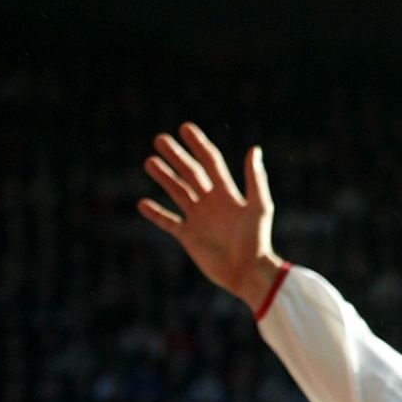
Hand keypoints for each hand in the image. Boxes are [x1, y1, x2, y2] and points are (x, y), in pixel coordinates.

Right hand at [137, 122, 284, 311]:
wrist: (249, 274)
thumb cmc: (257, 241)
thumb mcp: (259, 208)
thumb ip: (255, 180)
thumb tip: (255, 149)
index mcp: (228, 194)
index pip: (211, 162)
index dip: (199, 145)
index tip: (185, 128)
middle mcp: (212, 203)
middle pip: (190, 173)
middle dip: (176, 156)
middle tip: (160, 139)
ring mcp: (199, 219)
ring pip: (178, 192)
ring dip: (165, 177)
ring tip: (150, 162)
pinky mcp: (189, 237)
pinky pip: (169, 222)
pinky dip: (156, 213)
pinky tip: (142, 203)